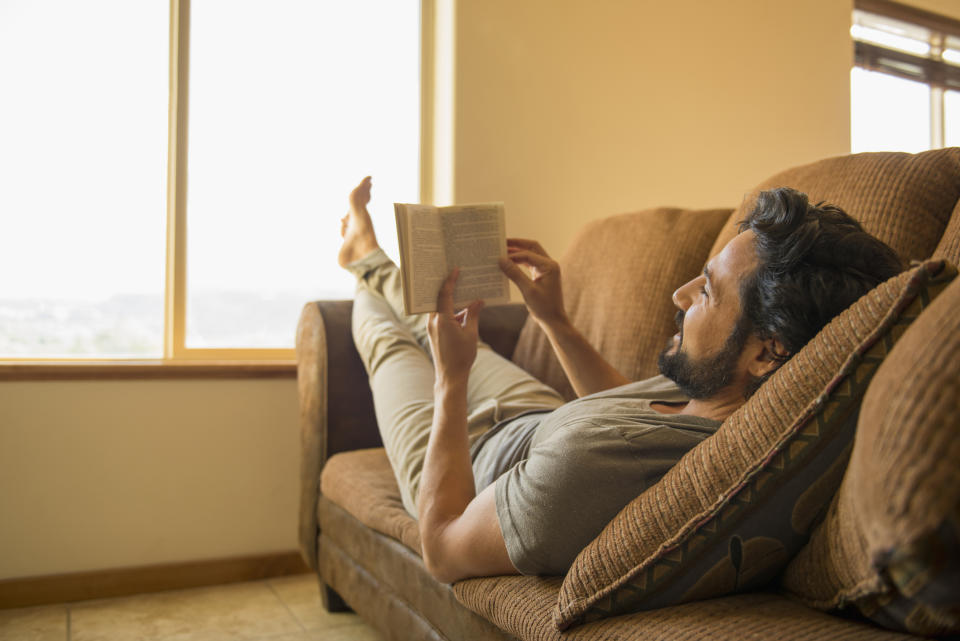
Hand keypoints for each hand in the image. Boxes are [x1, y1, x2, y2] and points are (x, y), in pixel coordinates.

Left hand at [427, 268, 483, 384]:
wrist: (450, 376)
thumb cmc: (462, 356)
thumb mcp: (471, 333)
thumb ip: (473, 314)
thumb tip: (479, 301)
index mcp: (442, 319)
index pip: (445, 294)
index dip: (450, 280)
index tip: (455, 270)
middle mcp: (433, 321)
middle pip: (440, 298)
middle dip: (449, 287)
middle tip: (457, 275)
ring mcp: (431, 327)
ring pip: (441, 308)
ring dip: (452, 301)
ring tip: (464, 292)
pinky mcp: (433, 333)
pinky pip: (441, 316)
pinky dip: (451, 311)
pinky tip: (463, 310)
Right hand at [498, 238, 566, 327]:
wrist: (553, 320)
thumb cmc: (544, 307)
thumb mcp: (528, 290)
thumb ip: (514, 274)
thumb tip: (501, 260)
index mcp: (549, 266)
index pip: (528, 254)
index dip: (513, 254)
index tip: (498, 256)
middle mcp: (549, 264)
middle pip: (531, 247)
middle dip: (517, 244)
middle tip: (501, 243)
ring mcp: (546, 269)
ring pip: (530, 254)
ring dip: (517, 252)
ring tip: (502, 252)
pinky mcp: (542, 275)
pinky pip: (529, 263)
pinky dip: (519, 262)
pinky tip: (508, 263)